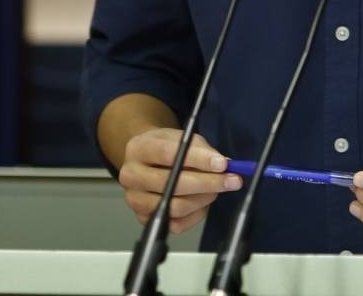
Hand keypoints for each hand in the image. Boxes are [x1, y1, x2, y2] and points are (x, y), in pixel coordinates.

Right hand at [116, 128, 242, 234]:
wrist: (147, 160)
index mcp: (137, 149)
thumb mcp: (182, 137)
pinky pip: (176, 224)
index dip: (198, 159)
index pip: (167, 154)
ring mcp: (136, 200)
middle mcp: (130, 176)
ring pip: (175, 206)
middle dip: (207, 183)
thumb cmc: (167, 147)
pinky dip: (196, 214)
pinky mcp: (145, 219)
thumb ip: (202, 150)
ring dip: (204, 198)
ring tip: (218, 188)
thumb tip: (224, 166)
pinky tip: (204, 202)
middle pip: (171, 184)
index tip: (222, 163)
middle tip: (232, 180)